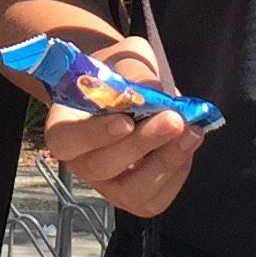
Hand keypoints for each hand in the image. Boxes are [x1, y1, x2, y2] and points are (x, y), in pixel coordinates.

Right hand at [38, 48, 203, 216]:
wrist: (131, 89)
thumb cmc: (120, 72)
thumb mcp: (124, 58)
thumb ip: (134, 73)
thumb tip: (152, 93)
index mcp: (64, 126)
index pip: (66, 140)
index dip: (94, 135)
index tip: (125, 121)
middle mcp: (82, 162)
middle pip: (103, 167)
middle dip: (143, 145)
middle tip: (174, 119)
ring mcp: (108, 185)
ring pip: (131, 192)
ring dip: (166, 163)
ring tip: (191, 133)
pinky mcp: (137, 197)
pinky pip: (156, 199)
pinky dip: (178, 173)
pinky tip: (188, 144)